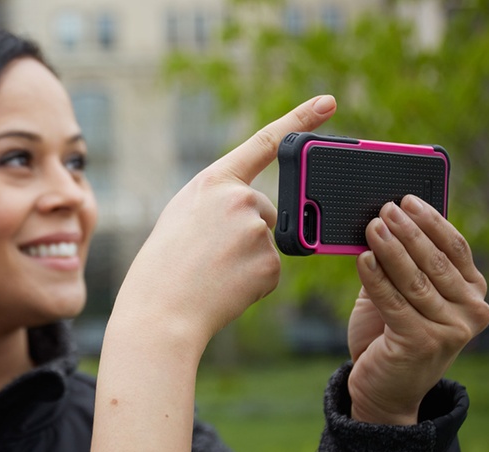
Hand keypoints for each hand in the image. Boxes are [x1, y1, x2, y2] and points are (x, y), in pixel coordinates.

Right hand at [112, 94, 338, 354]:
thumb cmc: (163, 267)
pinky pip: (269, 270)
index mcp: (213, 182)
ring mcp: (257, 230)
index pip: (264, 142)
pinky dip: (251, 282)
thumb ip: (218, 203)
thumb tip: (257, 215)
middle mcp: (240, 199)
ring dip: (245, 258)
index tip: (328, 102)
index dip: (300, 118)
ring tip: (210, 273)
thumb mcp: (182, 217)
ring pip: (266, 242)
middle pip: (263, 209)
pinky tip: (225, 287)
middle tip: (208, 254)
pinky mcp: (270, 263)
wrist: (160, 312)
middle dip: (244, 230)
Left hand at [347, 195, 488, 424]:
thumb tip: (382, 223)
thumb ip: (399, 265)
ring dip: (391, 249)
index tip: (408, 199)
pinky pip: (394, 302)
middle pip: (436, 261)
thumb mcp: (401, 296)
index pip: (455, 248)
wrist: (384, 390)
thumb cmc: (391, 336)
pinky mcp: (421, 343)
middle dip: (408, 231)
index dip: (432, 221)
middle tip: (385, 208)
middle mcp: (470, 312)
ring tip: (372, 226)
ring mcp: (450, 330)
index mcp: (472, 294)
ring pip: (415, 280)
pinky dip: (376, 278)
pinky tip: (363, 258)